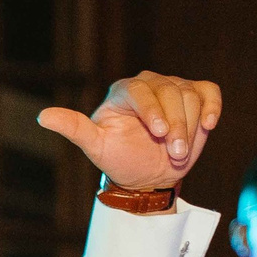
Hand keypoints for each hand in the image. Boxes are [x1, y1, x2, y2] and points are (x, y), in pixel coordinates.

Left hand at [39, 73, 222, 191]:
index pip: (140, 91)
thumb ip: (74, 129)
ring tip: (179, 153)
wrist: (148, 173)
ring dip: (190, 127)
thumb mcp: (96, 146)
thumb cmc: (119, 157)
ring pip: (189, 95)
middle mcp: (149, 83)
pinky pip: (209, 92)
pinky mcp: (196, 95)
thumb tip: (43, 117)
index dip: (153, 110)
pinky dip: (212, 106)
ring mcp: (174, 87)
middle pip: (169, 92)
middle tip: (174, 154)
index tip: (160, 134)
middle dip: (175, 126)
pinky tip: (209, 125)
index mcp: (122, 91)